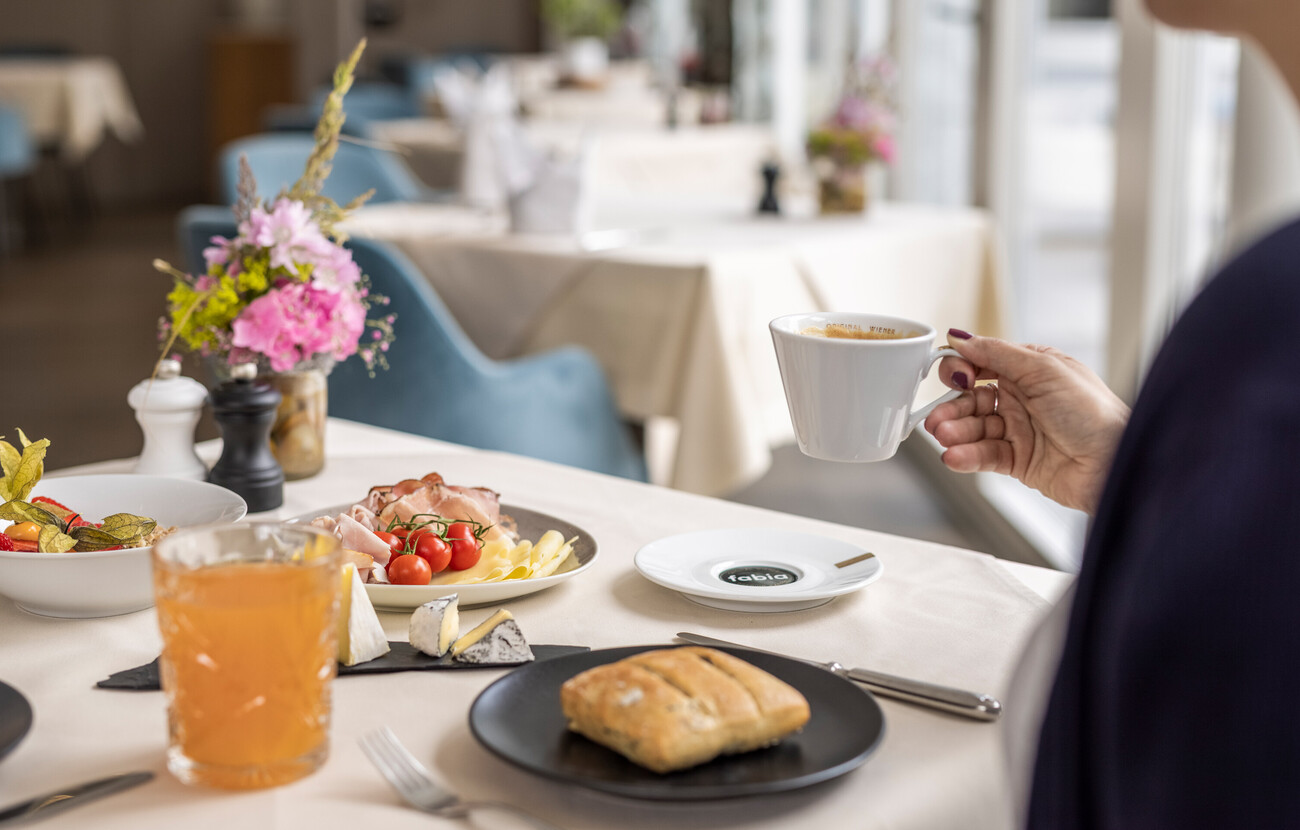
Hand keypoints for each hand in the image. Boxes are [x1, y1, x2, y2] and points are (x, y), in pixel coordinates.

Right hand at [923, 330, 1129, 513]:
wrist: (1115, 462)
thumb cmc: (1094, 412)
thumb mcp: (1044, 370)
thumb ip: (997, 353)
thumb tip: (961, 337)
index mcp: (1030, 370)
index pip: (981, 364)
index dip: (961, 370)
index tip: (953, 377)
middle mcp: (1022, 398)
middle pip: (971, 399)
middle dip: (951, 408)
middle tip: (936, 419)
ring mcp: (1019, 430)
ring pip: (974, 428)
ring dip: (956, 432)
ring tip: (945, 438)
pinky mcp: (1018, 460)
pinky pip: (984, 455)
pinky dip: (967, 456)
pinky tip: (955, 456)